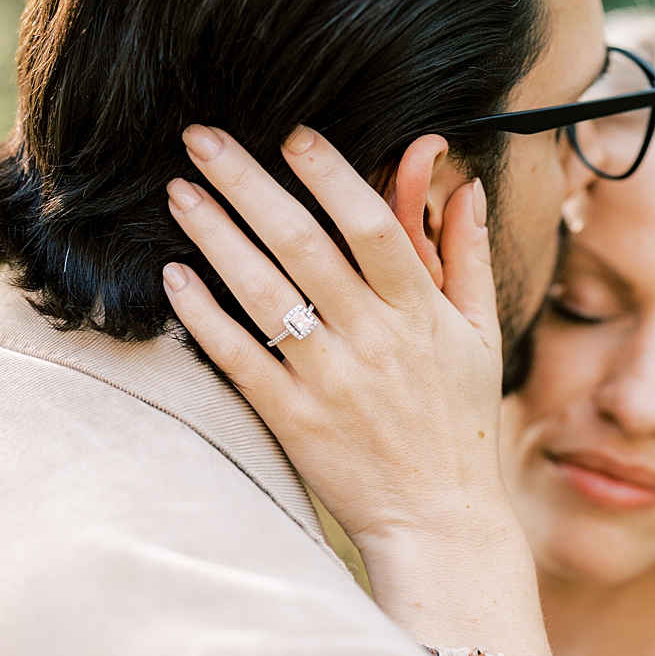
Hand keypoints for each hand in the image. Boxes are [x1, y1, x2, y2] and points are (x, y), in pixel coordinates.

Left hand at [161, 123, 550, 655]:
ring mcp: (331, 380)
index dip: (331, 174)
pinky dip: (204, 314)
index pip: (374, 225)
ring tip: (178, 192)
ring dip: (214, 235)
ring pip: (262, 292)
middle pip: (303, 243)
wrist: (440, 520)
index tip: (293, 135)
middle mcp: (375, 340)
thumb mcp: (480, 335)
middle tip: (202, 137)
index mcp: (422, 313)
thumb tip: (466, 185)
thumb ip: (467, 257)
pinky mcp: (294, 419)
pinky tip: (175, 275)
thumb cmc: (460, 422)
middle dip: (247, 183)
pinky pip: (239, 356)